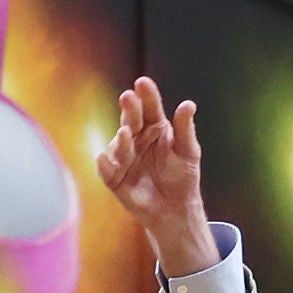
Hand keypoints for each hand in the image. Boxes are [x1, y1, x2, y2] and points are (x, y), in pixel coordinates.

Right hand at [95, 78, 217, 279]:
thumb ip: (185, 129)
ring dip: (121, 139)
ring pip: (119, 145)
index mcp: (154, 128)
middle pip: (131, 121)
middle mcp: (136, 139)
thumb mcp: (188, 151)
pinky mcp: (116, 179)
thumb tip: (188, 104)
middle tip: (128, 97)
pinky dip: (104, 166)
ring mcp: (124, 158)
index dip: (146, 96)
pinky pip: (107, 171)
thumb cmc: (182, 177)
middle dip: (129, 109)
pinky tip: (104, 159)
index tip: (143, 82)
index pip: (150, 108)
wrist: (176, 210)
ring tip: (126, 133)